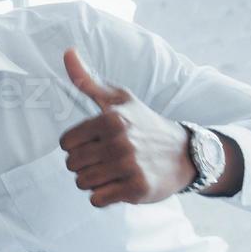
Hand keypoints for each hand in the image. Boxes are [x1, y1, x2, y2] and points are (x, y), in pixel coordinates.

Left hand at [58, 48, 197, 205]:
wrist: (184, 153)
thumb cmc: (144, 124)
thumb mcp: (119, 99)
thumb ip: (87, 81)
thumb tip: (67, 51)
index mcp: (111, 119)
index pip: (66, 143)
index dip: (76, 145)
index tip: (95, 143)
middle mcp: (120, 141)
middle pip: (72, 165)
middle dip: (84, 164)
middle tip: (106, 158)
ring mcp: (129, 166)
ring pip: (83, 183)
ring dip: (93, 180)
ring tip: (112, 171)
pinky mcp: (136, 189)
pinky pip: (97, 199)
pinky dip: (104, 195)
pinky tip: (119, 184)